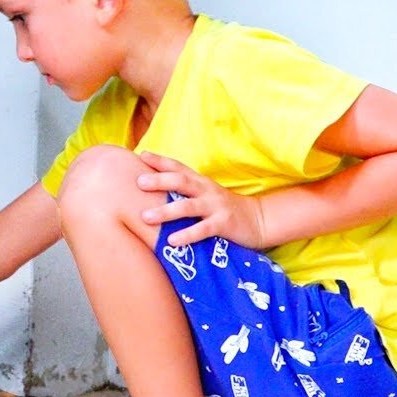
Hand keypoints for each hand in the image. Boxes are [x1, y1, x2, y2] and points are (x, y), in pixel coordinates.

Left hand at [136, 152, 267, 248]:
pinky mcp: (224, 224)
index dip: (160, 160)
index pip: (178, 167)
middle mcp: (206, 190)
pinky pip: (203, 229)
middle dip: (159, 180)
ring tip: (145, 217)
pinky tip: (171, 241)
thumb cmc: (222, 208)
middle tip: (138, 182)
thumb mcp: (203, 195)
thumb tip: (152, 188)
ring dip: (166, 211)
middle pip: (181, 181)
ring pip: (188, 206)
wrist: (258, 220)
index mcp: (200, 182)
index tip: (141, 155)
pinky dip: (187, 234)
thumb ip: (183, 191)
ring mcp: (215, 206)